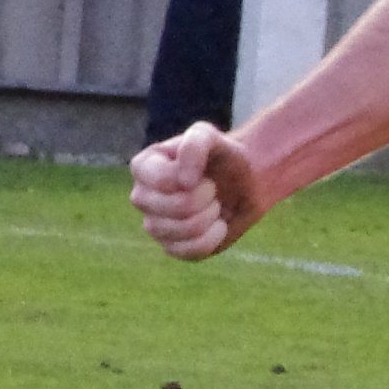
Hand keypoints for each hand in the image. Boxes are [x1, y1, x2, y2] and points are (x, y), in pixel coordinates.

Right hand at [130, 122, 264, 259]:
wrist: (246, 181)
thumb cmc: (223, 155)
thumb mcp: (210, 136)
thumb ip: (194, 145)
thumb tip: (183, 182)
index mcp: (143, 167)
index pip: (162, 181)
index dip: (193, 182)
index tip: (206, 175)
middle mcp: (142, 197)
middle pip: (171, 209)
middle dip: (204, 200)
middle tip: (213, 191)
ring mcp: (154, 224)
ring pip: (180, 232)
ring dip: (210, 218)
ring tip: (215, 206)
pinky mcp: (172, 246)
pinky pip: (188, 253)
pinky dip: (212, 240)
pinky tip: (218, 226)